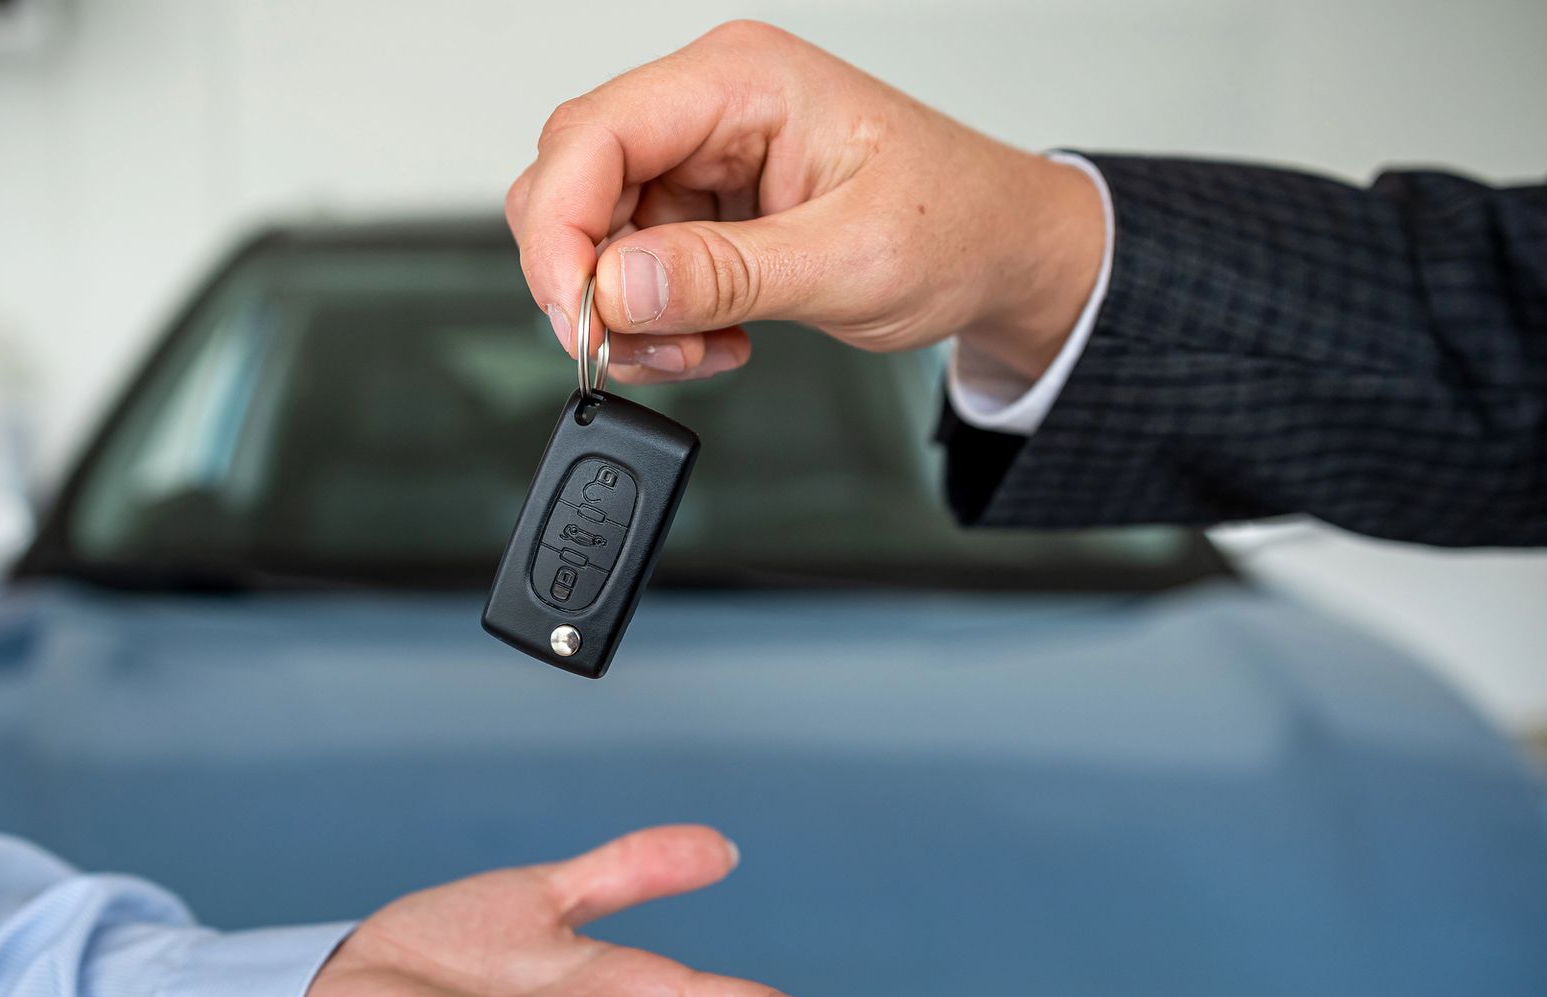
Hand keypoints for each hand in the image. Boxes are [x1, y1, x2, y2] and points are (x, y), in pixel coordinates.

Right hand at [506, 20, 1103, 382]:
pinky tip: (711, 337)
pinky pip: (635, 265)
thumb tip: (616, 290)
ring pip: (597, 235)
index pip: (593, 135)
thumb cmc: (958, 226)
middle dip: (591, 281)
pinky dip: (656, 320)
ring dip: (628, 314)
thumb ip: (725, 277)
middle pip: (574, 182)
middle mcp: (710, 105)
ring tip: (699, 349)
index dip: (561, 231)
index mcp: (742, 80)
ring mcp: (701, 155)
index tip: (576, 316)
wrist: (1003, 253)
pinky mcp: (704, 205)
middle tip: (637, 347)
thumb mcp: (848, 262)